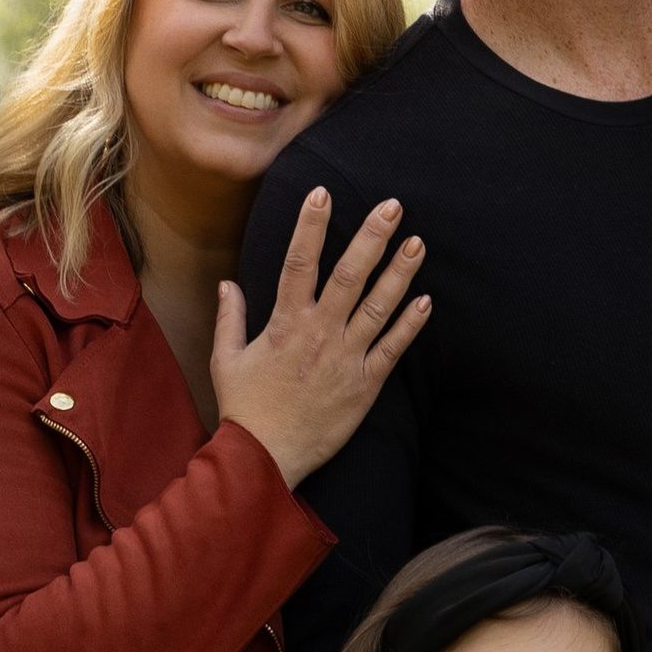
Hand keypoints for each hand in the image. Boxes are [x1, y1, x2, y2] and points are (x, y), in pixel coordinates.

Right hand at [212, 188, 430, 490]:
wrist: (264, 458)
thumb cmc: (244, 409)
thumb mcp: (226, 359)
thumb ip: (230, 318)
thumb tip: (227, 283)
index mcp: (285, 323)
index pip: (298, 262)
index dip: (311, 225)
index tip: (323, 193)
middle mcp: (318, 334)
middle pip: (349, 275)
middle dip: (371, 237)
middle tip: (392, 205)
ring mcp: (344, 359)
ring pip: (377, 307)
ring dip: (400, 273)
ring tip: (417, 242)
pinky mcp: (364, 386)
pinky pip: (391, 350)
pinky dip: (409, 325)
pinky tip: (425, 301)